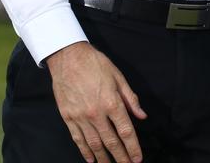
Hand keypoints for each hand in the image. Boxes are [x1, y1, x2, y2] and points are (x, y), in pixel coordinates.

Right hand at [45, 41, 147, 162]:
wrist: (68, 57)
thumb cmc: (95, 63)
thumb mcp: (118, 76)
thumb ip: (131, 99)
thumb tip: (141, 116)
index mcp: (112, 102)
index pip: (126, 131)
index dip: (133, 147)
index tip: (137, 158)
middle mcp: (96, 113)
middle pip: (111, 142)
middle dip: (121, 157)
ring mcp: (80, 117)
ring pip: (94, 144)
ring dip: (104, 159)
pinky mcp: (68, 117)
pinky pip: (78, 139)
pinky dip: (85, 151)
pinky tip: (91, 159)